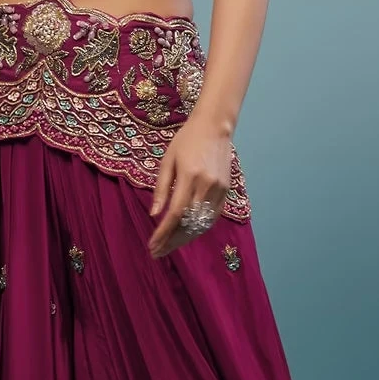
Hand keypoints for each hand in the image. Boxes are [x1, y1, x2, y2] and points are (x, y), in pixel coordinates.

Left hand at [147, 116, 232, 258]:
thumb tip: (154, 215)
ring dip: (185, 238)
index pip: (175, 214)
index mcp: (190, 176)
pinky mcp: (226, 192)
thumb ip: (161, 188)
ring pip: (202, 224)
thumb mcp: (167, 161)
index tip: (152, 245)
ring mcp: (219, 190)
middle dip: (172, 241)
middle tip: (157, 252)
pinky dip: (199, 229)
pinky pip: (212, 217)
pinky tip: (186, 234)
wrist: (215, 127)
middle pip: (189, 223)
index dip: (163, 233)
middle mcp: (207, 186)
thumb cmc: (186, 141)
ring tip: (169, 246)